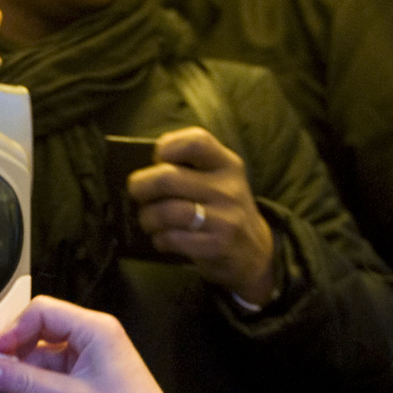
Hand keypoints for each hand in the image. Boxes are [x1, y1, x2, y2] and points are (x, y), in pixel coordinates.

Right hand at [0, 297, 187, 392]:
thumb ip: (24, 382)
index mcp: (94, 329)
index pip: (42, 312)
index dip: (13, 331)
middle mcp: (91, 337)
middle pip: (38, 334)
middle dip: (15, 360)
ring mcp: (87, 357)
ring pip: (41, 359)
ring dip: (22, 381)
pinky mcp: (84, 376)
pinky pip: (50, 376)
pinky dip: (35, 391)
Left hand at [127, 128, 276, 304]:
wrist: (255, 251)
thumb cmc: (223, 209)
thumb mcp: (219, 181)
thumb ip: (190, 168)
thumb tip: (144, 169)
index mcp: (227, 164)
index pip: (195, 141)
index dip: (167, 147)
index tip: (157, 160)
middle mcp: (228, 188)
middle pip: (168, 178)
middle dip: (141, 186)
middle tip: (137, 192)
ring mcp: (224, 218)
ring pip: (165, 211)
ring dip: (147, 217)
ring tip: (148, 219)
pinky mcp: (216, 246)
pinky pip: (172, 238)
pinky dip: (159, 239)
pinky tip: (163, 238)